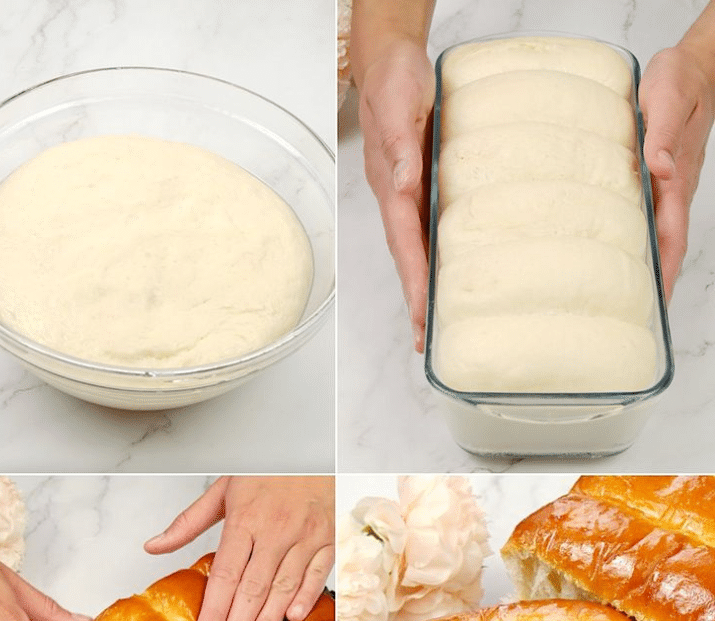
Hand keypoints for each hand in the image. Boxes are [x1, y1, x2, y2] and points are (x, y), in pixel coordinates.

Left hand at [145, 476, 334, 620]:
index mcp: (245, 518)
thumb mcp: (222, 490)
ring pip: (284, 586)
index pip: (226, 574)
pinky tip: (292, 619)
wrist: (311, 449)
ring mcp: (305, 535)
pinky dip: (306, 596)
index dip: (214, 609)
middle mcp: (275, 529)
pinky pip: (317, 573)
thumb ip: (187, 523)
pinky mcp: (328, 538)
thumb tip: (153, 547)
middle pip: (253, 588)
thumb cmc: (266, 471)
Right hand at [358, 36, 434, 351]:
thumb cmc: (394, 81)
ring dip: (423, 288)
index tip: (423, 316)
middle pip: (407, 261)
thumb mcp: (397, 106)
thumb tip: (406, 186)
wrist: (390, 61)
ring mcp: (408, 197)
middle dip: (416, 302)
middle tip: (427, 341)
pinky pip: (427, 232)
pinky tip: (448, 276)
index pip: (404, 245)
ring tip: (435, 326)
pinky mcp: (421, 189)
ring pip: (415, 252)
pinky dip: (434, 260)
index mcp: (391, 187)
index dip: (413, 283)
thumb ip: (401, 148)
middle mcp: (397, 200)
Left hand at [640, 42, 714, 300]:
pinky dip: (642, 238)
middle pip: (667, 246)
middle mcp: (674, 189)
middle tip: (639, 316)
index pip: (671, 237)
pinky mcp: (659, 177)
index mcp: (676, 180)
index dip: (665, 272)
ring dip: (648, 264)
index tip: (657, 303)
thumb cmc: (680, 80)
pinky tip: (624, 251)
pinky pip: (651, 217)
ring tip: (630, 296)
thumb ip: (659, 136)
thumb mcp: (666, 100)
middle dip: (657, 281)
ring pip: (659, 234)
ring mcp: (669, 186)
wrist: (695, 66)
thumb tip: (657, 170)